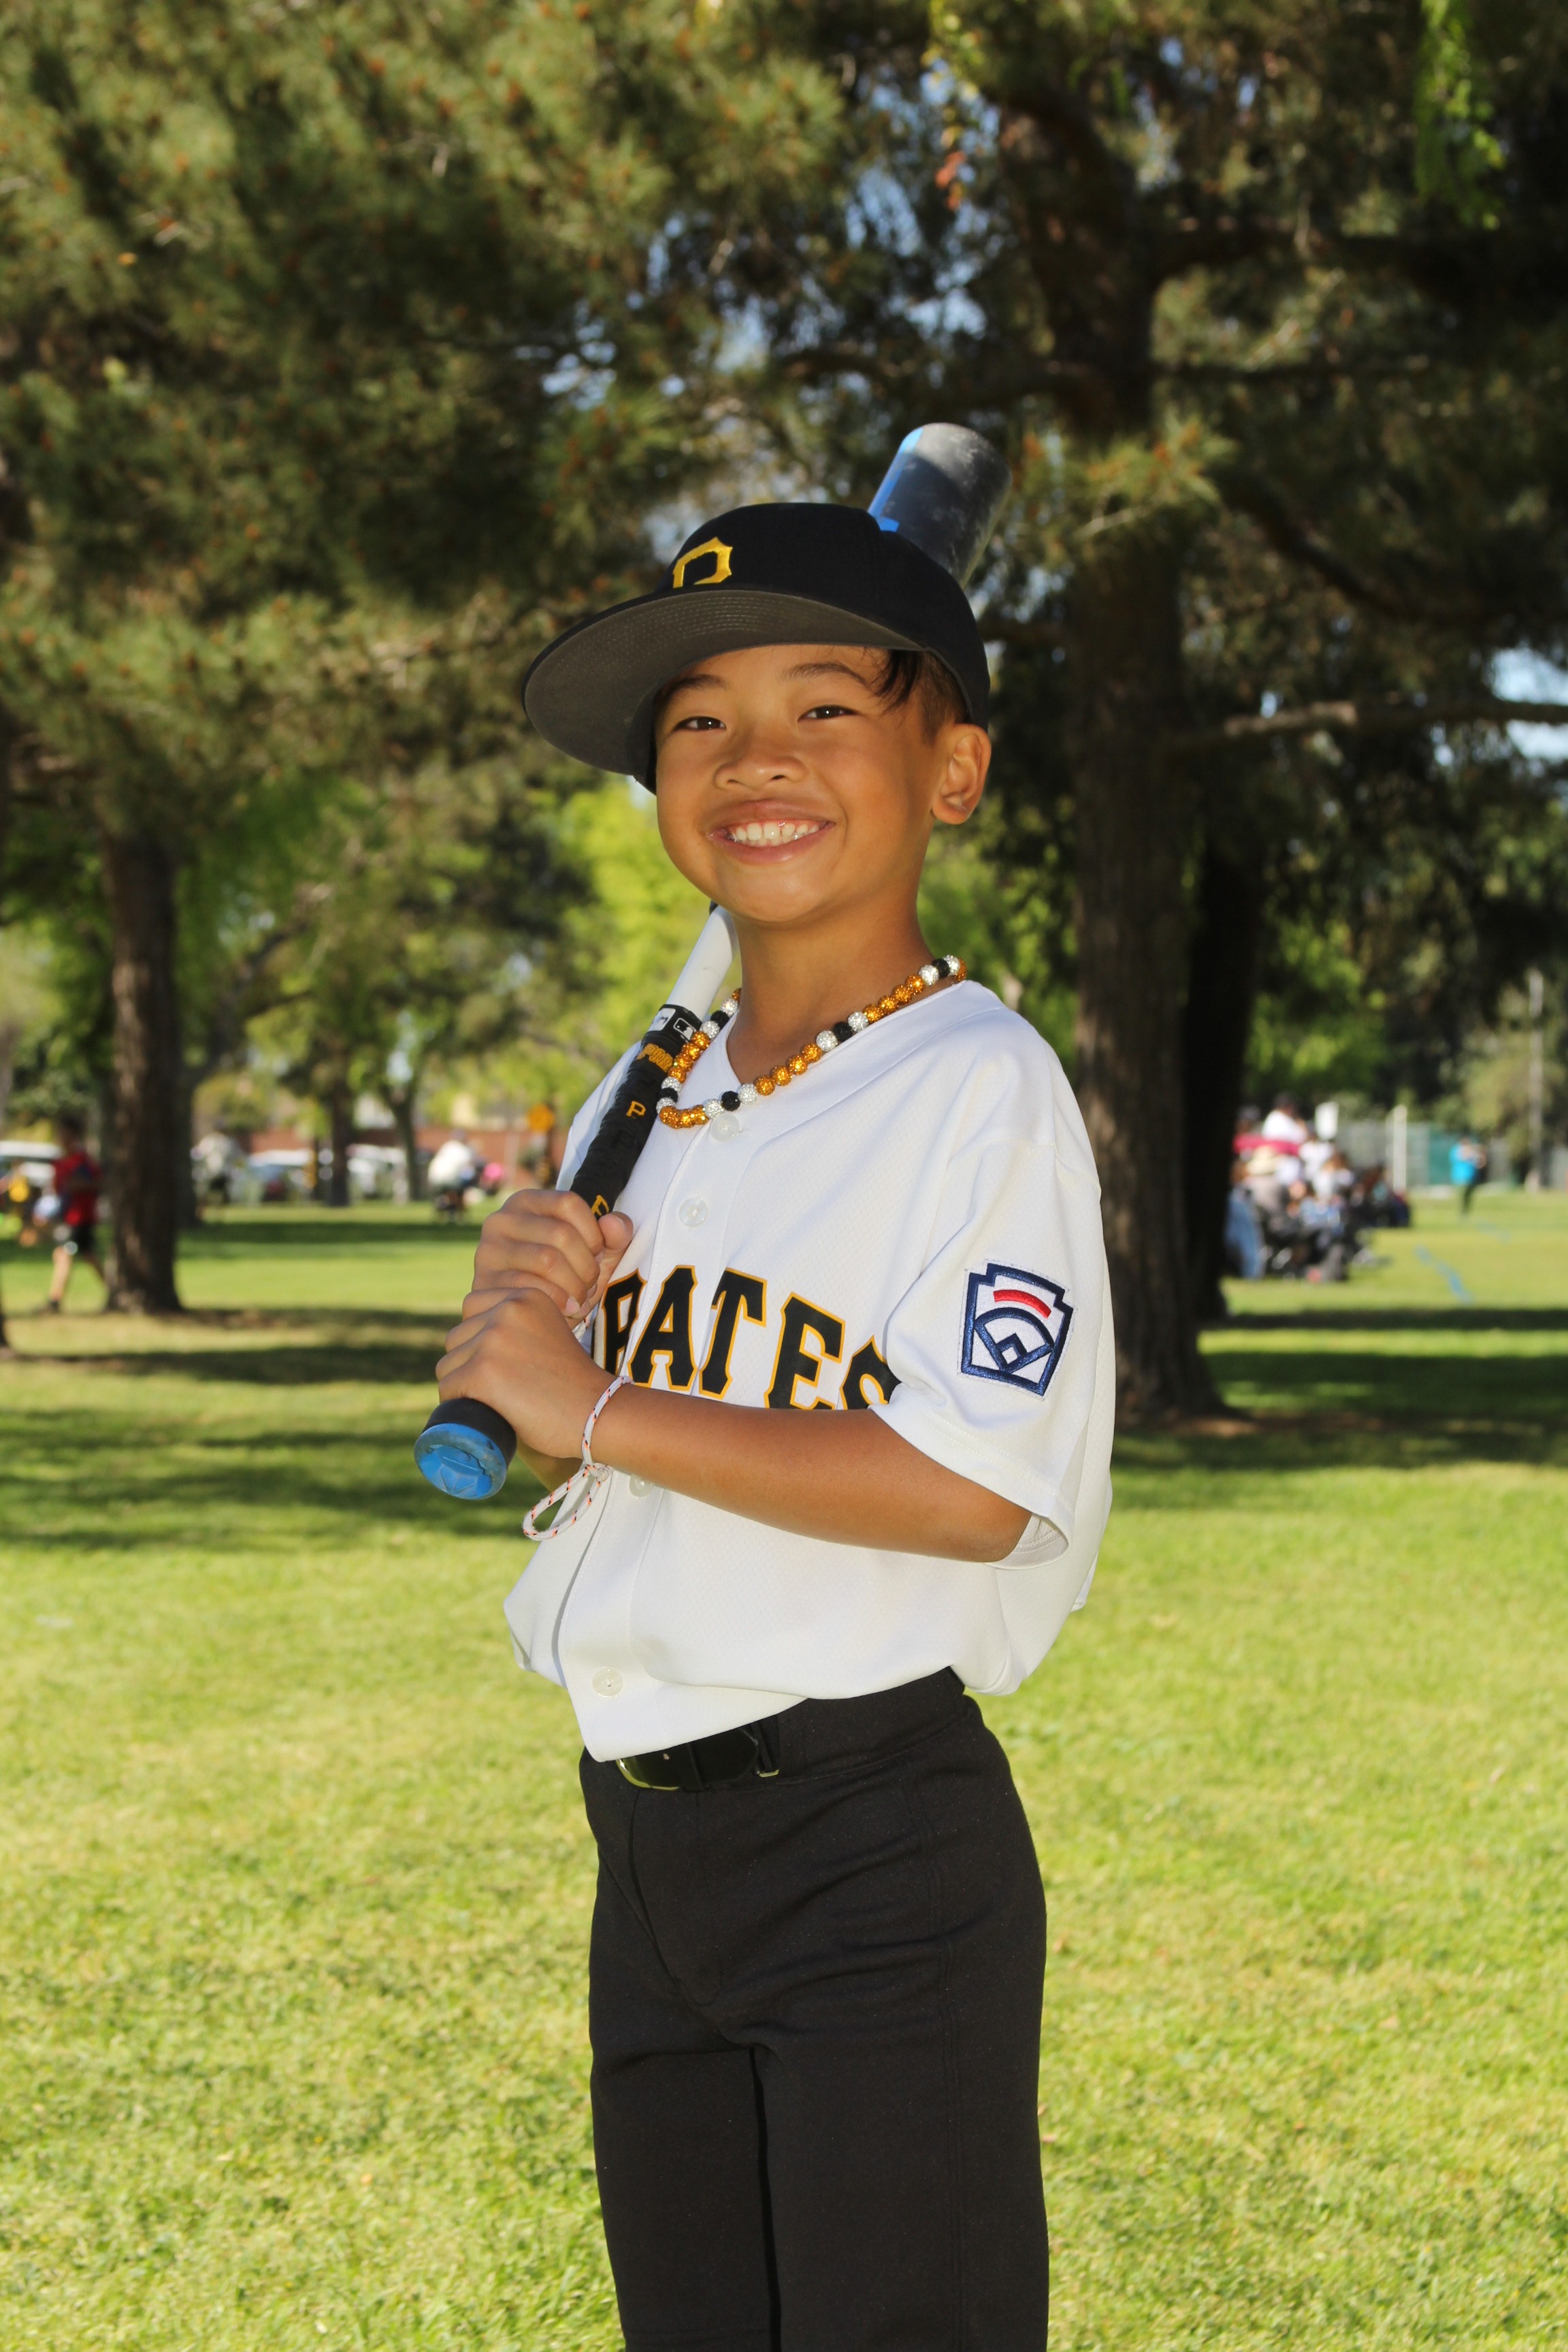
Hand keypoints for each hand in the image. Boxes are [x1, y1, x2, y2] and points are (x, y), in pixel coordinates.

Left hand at [436, 1287, 611, 1461]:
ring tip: (498, 1399)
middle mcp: (507, 1310)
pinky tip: (486, 1410)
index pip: (472, 1308)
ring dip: (464, 1385)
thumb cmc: (573, 1384)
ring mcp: (493, 1339)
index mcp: (526, 1296)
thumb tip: (471, 1337)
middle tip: (503, 1387)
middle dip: (470, 1363)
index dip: (480, 1339)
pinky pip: (449, 1388)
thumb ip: (516, 1324)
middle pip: (457, 1337)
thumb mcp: (548, 1333)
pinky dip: (460, 1404)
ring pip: (449, 1364)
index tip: (504, 1363)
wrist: (597, 1413)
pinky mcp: (482, 1370)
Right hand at [465, 1189, 631, 1324]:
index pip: (568, 1202)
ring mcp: (488, 1251)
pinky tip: (565, 1308)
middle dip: (587, 1265)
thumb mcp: (596, 1254)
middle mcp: (501, 1220)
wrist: (530, 1319)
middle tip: (590, 1284)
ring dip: (575, 1285)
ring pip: (547, 1261)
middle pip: (560, 1233)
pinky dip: (557, 1301)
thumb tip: (614, 1223)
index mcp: (526, 1202)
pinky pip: (530, 1287)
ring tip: (580, 1297)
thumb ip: (615, 1235)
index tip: (597, 1254)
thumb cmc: (567, 1278)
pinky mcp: (484, 1282)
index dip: (593, 1232)